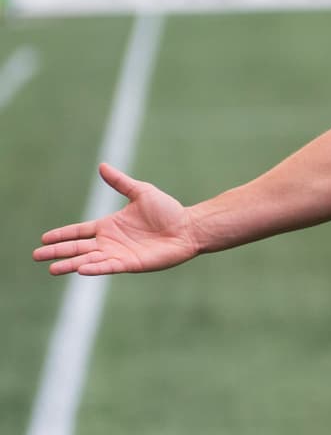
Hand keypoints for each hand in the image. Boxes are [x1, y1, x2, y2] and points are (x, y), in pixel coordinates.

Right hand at [34, 164, 198, 275]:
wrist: (189, 227)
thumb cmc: (168, 210)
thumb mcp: (141, 192)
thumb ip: (120, 182)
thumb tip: (102, 166)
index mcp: (109, 226)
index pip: (79, 231)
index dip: (62, 235)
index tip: (44, 238)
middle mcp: (110, 242)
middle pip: (78, 248)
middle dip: (57, 252)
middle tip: (36, 256)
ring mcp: (119, 254)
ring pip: (88, 260)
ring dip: (70, 264)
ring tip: (52, 268)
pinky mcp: (131, 263)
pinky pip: (108, 266)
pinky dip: (94, 268)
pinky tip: (80, 269)